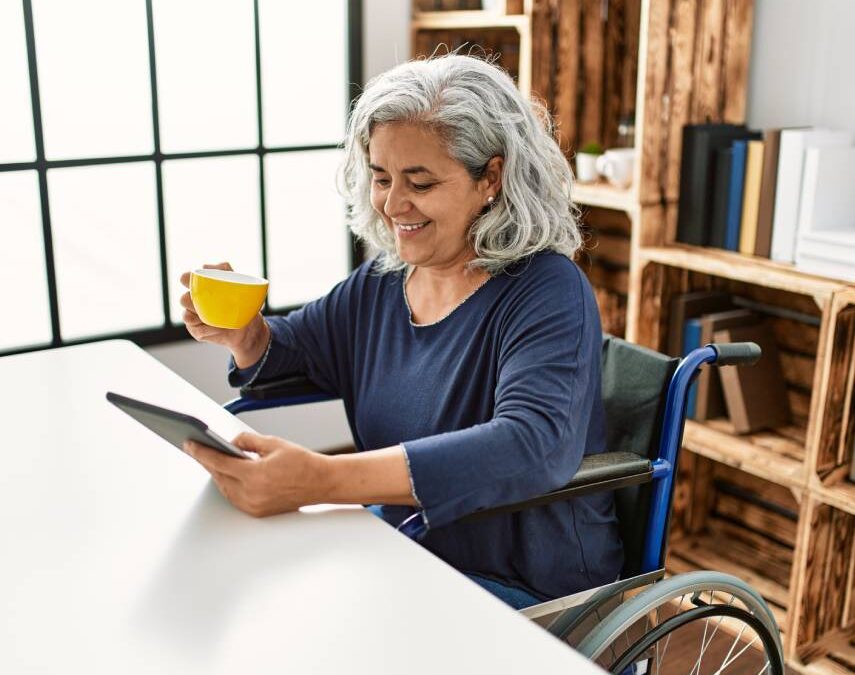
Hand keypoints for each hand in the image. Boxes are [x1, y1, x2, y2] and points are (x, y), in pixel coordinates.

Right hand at [179, 262, 268, 365]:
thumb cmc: (243, 303)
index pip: (185, 278)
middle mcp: (193, 300)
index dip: (186, 279)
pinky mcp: (196, 331)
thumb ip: (228, 271)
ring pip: (187, 316)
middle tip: (208, 302)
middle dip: (193, 301)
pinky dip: (210, 330)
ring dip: (201, 317)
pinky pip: (198, 330)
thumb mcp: (242, 284)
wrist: (249, 328)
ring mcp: (193, 316)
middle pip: (183, 299)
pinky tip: (219, 328)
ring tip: (217, 317)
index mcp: (200, 286)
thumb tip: (218, 265)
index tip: (194, 281)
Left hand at [183, 432, 328, 516]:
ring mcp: (254, 505)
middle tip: (197, 449)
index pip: (220, 462)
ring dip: (217, 474)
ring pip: (225, 489)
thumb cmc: (303, 463)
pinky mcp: (258, 511)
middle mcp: (252, 494)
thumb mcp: (274, 443)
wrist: (322, 483)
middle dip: (207, 462)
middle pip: (219, 476)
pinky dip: (228, 485)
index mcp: (256, 475)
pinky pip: (235, 498)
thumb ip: (249, 441)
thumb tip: (231, 442)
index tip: (190, 444)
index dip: (201, 452)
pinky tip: (226, 475)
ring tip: (210, 460)